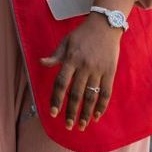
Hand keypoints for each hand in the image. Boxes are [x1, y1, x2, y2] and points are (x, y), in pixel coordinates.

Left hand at [39, 14, 121, 131]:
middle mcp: (84, 66)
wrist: (105, 25)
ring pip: (91, 96)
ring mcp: (98, 70)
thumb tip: (41, 63)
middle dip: (71, 111)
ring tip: (82, 125)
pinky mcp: (110, 72)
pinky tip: (97, 116)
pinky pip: (106, 92)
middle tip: (67, 125)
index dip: (56, 99)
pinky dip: (102, 106)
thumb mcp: (65, 42)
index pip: (61, 83)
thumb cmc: (82, 34)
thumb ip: (55, 56)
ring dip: (86, 113)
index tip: (53, 113)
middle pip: (76, 94)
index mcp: (71, 59)